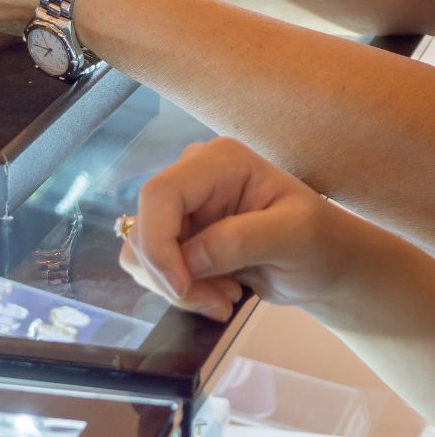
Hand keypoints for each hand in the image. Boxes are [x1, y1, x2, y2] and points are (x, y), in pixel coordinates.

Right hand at [120, 137, 358, 321]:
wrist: (324, 264)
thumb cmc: (321, 242)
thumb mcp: (295, 236)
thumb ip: (240, 241)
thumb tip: (187, 260)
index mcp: (218, 162)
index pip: (160, 194)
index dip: (158, 242)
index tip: (181, 287)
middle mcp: (190, 178)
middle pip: (145, 226)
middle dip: (173, 275)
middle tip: (219, 303)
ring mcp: (182, 208)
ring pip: (140, 251)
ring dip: (178, 287)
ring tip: (225, 297)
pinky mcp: (177, 236)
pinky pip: (151, 266)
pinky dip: (180, 290)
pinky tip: (218, 293)